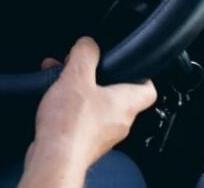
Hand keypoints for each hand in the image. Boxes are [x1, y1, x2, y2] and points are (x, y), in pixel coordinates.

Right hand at [19, 37, 156, 186]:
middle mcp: (120, 122)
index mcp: (126, 103)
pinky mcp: (86, 144)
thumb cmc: (70, 125)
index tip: (130, 65)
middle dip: (97, 79)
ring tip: (61, 81)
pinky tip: (54, 102)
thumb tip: (88, 43)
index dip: (142, 74)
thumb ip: (85, 54)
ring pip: (97, 107)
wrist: (54, 159)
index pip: (149, 89)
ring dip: (80, 92)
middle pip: (117, 95)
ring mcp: (103, 136)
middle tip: (82, 68)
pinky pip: (83, 121)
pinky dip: (71, 109)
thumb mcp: (77, 76)